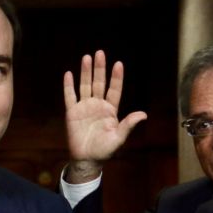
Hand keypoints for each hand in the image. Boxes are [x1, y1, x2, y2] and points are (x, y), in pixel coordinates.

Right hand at [63, 50, 146, 182]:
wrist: (87, 159)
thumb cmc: (104, 150)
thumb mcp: (118, 138)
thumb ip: (128, 125)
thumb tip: (143, 115)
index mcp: (110, 110)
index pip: (114, 90)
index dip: (116, 78)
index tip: (118, 64)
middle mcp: (98, 105)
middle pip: (99, 83)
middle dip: (100, 68)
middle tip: (100, 53)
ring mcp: (85, 107)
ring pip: (85, 86)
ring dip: (85, 72)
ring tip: (86, 57)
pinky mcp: (72, 112)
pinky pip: (70, 96)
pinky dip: (69, 86)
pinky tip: (69, 74)